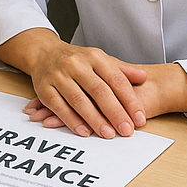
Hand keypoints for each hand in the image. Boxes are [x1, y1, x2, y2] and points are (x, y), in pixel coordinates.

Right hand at [0, 30, 145, 138]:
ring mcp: (58, 75)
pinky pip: (59, 106)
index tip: (139, 118)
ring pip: (79, 100)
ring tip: (109, 134)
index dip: (129, 100)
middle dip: (115, 112)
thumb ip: (121, 70)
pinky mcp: (44, 88)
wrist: (43, 52)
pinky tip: (85, 132)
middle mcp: (75, 64)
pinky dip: (72, 121)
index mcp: (93, 56)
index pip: (115, 79)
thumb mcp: (99, 60)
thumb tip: (143, 77)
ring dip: (95, 119)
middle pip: (98, 90)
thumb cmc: (77, 60)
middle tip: (127, 130)